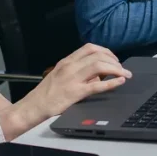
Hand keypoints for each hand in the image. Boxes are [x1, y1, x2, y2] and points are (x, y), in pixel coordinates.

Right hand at [0, 44, 131, 140]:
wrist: (31, 107)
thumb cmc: (46, 94)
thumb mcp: (60, 75)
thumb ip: (76, 71)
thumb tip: (97, 72)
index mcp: (66, 61)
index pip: (89, 48)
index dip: (106, 51)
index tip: (113, 58)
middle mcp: (69, 67)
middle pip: (98, 54)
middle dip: (114, 59)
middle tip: (121, 67)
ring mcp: (72, 79)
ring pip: (99, 65)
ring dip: (116, 68)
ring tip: (124, 74)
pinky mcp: (74, 93)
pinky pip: (97, 85)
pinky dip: (112, 82)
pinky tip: (120, 82)